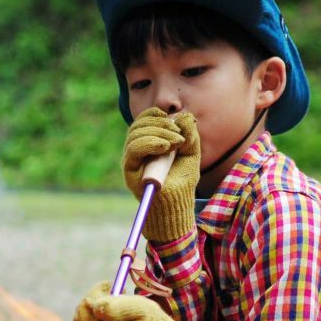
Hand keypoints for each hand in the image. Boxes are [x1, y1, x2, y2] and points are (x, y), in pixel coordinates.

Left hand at [73, 282, 192, 320]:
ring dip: (96, 296)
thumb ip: (118, 309)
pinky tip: (112, 295)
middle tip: (110, 284)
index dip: (91, 303)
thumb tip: (95, 307)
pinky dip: (97, 298)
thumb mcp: (139, 312)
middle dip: (95, 296)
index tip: (106, 287)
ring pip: (83, 310)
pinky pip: (86, 310)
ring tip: (116, 291)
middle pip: (81, 315)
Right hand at [122, 108, 199, 241]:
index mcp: (148, 143)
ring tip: (176, 143)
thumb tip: (185, 116)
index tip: (170, 116)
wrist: (176, 205)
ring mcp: (131, 159)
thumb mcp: (191, 155)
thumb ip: (190, 136)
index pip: (143, 121)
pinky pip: (134, 149)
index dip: (154, 114)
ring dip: (158, 133)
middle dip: (161, 124)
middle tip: (179, 136)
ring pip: (136, 134)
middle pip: (139, 125)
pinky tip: (165, 147)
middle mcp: (137, 150)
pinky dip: (149, 143)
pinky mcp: (129, 170)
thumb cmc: (182, 182)